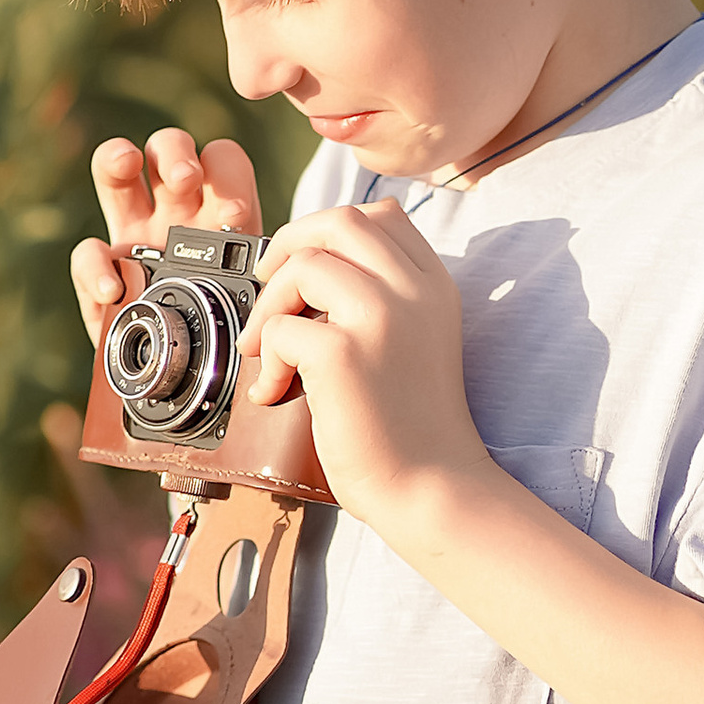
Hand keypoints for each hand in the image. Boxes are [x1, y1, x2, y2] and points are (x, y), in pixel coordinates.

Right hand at [71, 129, 261, 356]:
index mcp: (220, 213)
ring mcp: (133, 234)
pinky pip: (88, 253)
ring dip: (118, 157)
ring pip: (115, 170)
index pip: (222, 160)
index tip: (234, 214)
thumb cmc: (234, 331)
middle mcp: (176, 213)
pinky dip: (95, 266)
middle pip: (167, 148)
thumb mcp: (259, 308)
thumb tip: (278, 297)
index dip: (227, 174)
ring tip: (126, 164)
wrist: (188, 374)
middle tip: (184, 178)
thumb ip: (265, 293)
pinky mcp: (101, 272)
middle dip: (174, 153)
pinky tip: (114, 289)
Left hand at [247, 199, 485, 534]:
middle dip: (291, 245)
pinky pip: (282, 328)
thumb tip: (310, 272)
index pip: (383, 216)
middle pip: (341, 221)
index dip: (331, 232)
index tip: (306, 269)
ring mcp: (381, 316)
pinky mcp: (344, 353)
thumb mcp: (416, 342)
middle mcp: (414, 290)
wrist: (430, 487)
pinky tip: (279, 392)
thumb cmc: (412, 428)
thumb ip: (384, 301)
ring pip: (306, 263)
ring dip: (272, 304)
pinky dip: (268, 358)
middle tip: (268, 287)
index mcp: (435, 286)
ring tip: (267, 351)